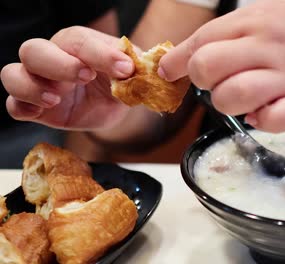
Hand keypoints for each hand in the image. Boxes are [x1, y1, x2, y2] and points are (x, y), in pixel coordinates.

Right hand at [0, 26, 134, 130]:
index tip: (125, 68)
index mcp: (78, 44)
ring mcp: (39, 81)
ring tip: (56, 98)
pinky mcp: (34, 106)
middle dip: (59, 64)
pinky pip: (13, 104)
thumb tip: (146, 70)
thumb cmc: (119, 81)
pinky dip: (21, 106)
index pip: (80, 41)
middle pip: (34, 50)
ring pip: (12, 74)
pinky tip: (40, 112)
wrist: (114, 104)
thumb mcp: (133, 74)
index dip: (100, 54)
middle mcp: (52, 57)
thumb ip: (138, 69)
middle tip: (86, 76)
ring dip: (31, 86)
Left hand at [159, 0, 284, 131]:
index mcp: (250, 22)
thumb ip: (210, 37)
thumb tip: (166, 67)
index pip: (200, 42)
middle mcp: (266, 47)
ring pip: (232, 96)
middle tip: (218, 79)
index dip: (178, 61)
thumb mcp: (250, 19)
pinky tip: (260, 113)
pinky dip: (261, 121)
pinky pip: (274, 120)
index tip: (170, 71)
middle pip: (207, 68)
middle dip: (203, 80)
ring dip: (225, 102)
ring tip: (238, 95)